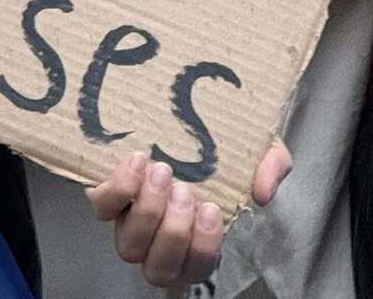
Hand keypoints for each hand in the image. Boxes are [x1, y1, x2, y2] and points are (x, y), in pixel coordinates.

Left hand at [86, 141, 290, 291]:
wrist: (182, 103)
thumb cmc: (222, 143)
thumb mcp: (259, 150)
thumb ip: (271, 168)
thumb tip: (262, 193)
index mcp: (194, 242)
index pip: (196, 269)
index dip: (202, 248)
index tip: (211, 208)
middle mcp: (157, 241)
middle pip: (159, 268)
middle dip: (174, 233)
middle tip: (185, 190)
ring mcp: (128, 221)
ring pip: (129, 246)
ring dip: (147, 212)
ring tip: (163, 172)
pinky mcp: (105, 194)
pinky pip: (101, 207)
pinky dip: (117, 189)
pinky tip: (137, 162)